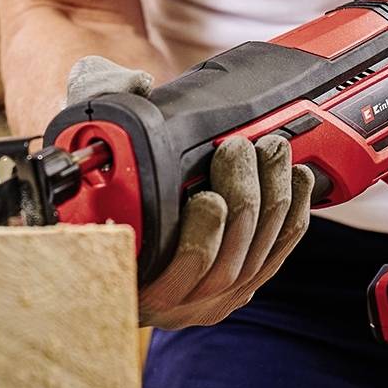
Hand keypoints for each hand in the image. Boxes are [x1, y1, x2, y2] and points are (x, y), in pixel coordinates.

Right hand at [64, 55, 315, 329]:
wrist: (119, 229)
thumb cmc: (101, 190)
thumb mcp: (90, 150)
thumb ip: (99, 109)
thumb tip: (137, 85)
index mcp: (132, 281)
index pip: (171, 276)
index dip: (200, 239)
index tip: (207, 197)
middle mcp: (175, 302)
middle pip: (226, 263)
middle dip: (243, 199)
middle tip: (239, 150)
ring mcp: (212, 298)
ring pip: (256, 257)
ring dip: (271, 199)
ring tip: (270, 151)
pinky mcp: (243, 285)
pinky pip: (278, 253)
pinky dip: (294, 213)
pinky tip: (297, 178)